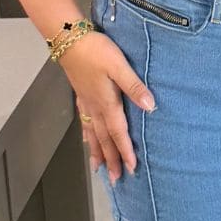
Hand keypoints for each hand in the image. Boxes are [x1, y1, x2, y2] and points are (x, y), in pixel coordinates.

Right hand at [60, 32, 154, 184]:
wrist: (70, 40)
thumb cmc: (97, 51)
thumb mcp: (119, 66)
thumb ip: (134, 86)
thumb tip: (150, 106)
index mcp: (107, 103)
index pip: (118, 133)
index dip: (125, 151)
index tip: (132, 168)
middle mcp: (95, 107)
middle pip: (104, 139)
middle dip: (111, 159)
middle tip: (116, 179)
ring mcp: (86, 102)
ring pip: (93, 134)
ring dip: (98, 152)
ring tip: (100, 169)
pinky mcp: (81, 95)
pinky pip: (86, 123)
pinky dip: (88, 136)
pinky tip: (88, 139)